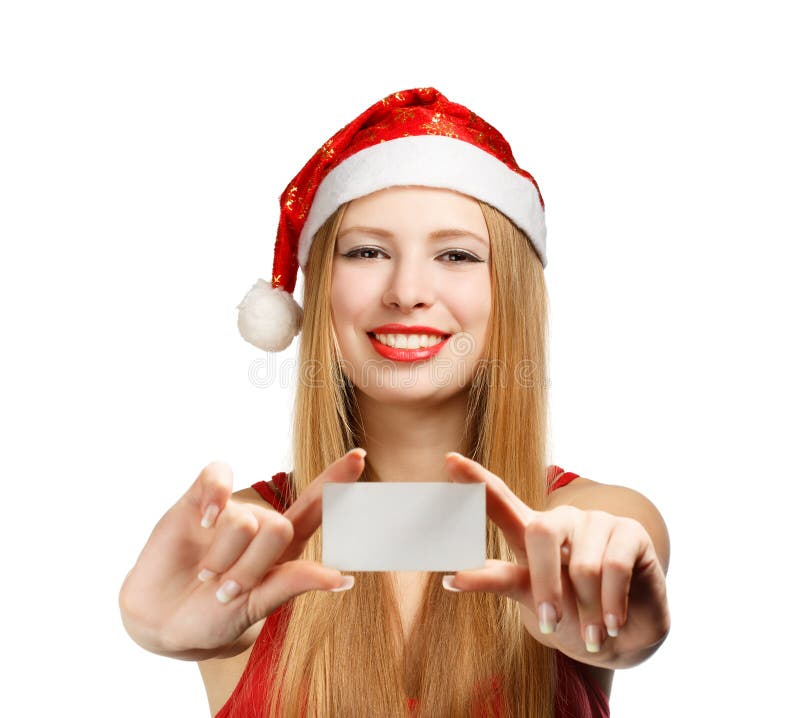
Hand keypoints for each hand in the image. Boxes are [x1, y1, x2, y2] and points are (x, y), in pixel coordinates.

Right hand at [118, 449, 364, 659]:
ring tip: (206, 576)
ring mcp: (230, 509)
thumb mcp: (255, 607)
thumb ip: (293, 584)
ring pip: (244, 520)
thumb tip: (344, 578)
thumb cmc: (214, 616)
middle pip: (278, 527)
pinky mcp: (198, 498)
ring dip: (222, 559)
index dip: (338, 481)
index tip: (359, 457)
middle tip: (227, 590)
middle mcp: (260, 522)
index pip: (316, 508)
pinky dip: (213, 498)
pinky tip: (203, 521)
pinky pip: (216, 476)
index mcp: (284, 547)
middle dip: (251, 569)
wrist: (160, 620)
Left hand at [441, 453, 669, 664]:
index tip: (448, 460)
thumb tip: (450, 577)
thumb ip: (496, 579)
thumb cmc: (569, 614)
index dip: (476, 479)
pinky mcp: (630, 532)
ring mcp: (596, 522)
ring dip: (586, 609)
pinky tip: (613, 622)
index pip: (501, 498)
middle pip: (539, 531)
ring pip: (582, 565)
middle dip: (545, 583)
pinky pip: (613, 568)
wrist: (623, 636)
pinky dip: (611, 604)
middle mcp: (561, 520)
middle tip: (549, 622)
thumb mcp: (530, 597)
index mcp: (531, 532)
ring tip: (593, 632)